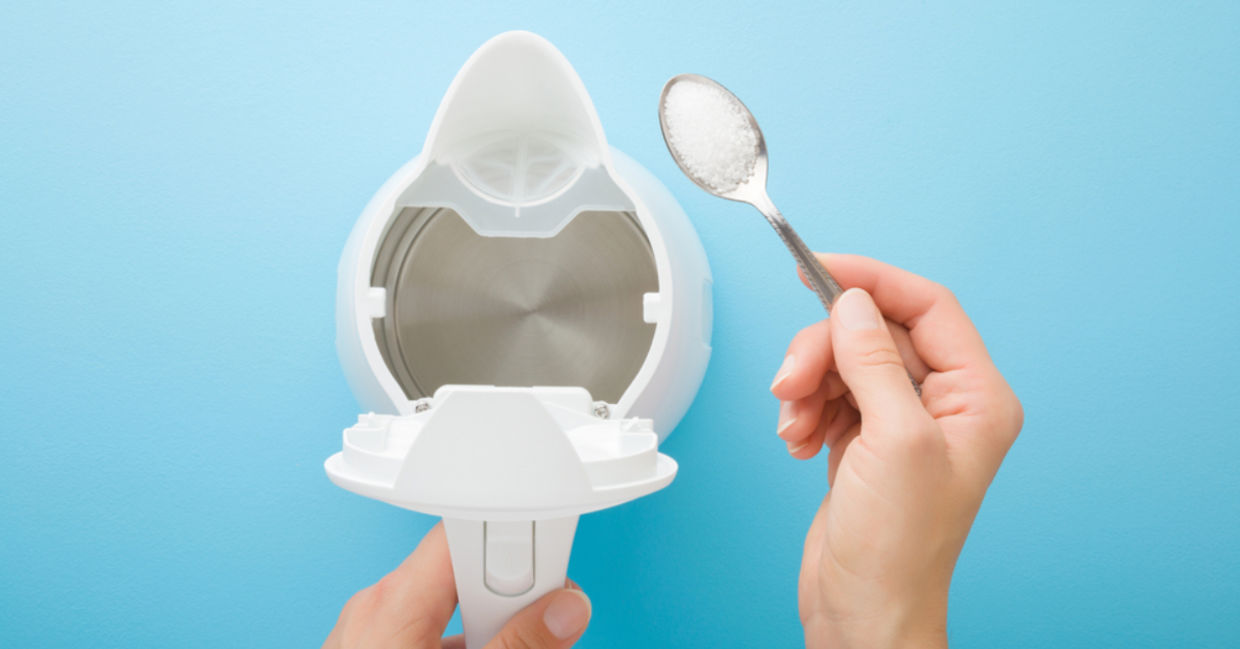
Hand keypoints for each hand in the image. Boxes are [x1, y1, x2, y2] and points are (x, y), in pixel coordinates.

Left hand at [324, 523, 590, 648]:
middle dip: (510, 602)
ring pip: (447, 609)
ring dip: (488, 631)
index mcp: (392, 602)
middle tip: (543, 632)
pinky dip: (459, 646)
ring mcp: (367, 632)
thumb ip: (519, 647)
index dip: (516, 549)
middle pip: (463, 575)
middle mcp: (374, 607)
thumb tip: (565, 612)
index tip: (555, 578)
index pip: (464, 537)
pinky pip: (425, 633)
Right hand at [770, 254, 1022, 648]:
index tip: (818, 268)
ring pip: (843, 362)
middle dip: (824, 351)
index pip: (928, 307)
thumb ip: (871, 362)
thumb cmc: (899, 549)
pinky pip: (827, 395)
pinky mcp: (864, 441)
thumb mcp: (892, 442)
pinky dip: (804, 411)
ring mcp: (901, 423)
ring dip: (808, 386)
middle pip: (874, 333)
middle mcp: (943, 404)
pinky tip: (800, 443)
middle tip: (792, 380)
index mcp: (976, 398)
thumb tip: (853, 304)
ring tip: (795, 426)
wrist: (864, 611)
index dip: (872, 281)